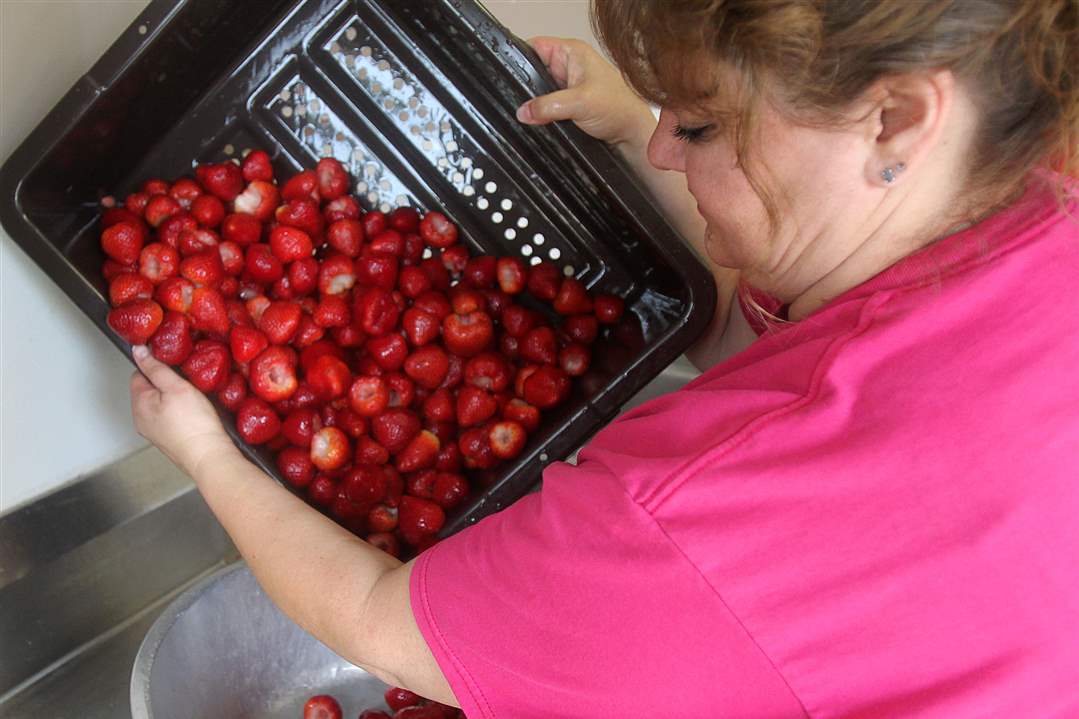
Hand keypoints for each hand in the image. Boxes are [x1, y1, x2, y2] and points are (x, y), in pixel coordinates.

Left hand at [129, 346, 237, 477]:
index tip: (174, 367)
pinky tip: (194, 415)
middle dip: (166, 384)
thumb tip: (139, 351)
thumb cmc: (194, 424)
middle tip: (186, 384)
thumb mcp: (176, 386)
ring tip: (192, 401)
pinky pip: (169, 418)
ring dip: (174, 399)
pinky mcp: (168, 440)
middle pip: (149, 390)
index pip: (139, 374)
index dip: (156, 366)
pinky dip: (180, 413)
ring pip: (161, 404)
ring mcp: (154, 431)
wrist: (208, 456)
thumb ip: (156, 367)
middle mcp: (141, 419)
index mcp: (139, 404)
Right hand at [516, 37, 655, 148]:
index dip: (521, 59)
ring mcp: (568, 86)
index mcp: (573, 53)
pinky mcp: (568, 104)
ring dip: (537, 104)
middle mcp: (569, 66)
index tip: (512, 77)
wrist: (631, 135)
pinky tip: (545, 121)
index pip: (536, 46)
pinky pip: (546, 107)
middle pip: (534, 71)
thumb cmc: (619, 109)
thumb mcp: (579, 103)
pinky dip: (543, 114)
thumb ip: (547, 106)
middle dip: (528, 88)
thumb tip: (524, 110)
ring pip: (539, 92)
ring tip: (539, 113)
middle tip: (526, 102)